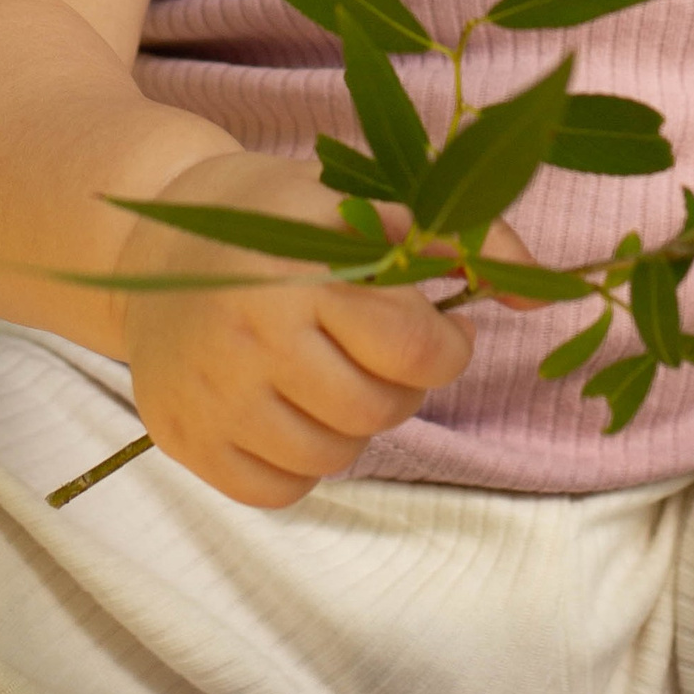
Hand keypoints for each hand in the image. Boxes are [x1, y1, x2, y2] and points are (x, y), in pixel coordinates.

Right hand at [120, 149, 530, 509]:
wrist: (150, 240)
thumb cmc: (280, 218)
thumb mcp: (365, 203)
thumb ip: (462, 238)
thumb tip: (543, 294)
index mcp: (303, 268)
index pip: (414, 346)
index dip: (446, 344)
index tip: (436, 326)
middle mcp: (251, 334)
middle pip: (377, 408)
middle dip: (402, 387)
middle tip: (380, 352)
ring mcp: (212, 393)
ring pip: (333, 456)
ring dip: (353, 425)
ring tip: (332, 375)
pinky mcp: (183, 438)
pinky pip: (280, 490)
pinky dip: (301, 463)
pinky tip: (290, 409)